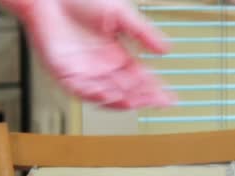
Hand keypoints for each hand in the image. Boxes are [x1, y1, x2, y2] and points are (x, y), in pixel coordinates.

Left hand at [9, 0, 175, 109]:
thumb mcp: (120, 14)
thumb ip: (143, 33)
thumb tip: (165, 49)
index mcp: (117, 56)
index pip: (140, 79)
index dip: (155, 89)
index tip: (170, 97)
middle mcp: (102, 68)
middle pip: (126, 90)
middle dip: (141, 97)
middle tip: (155, 101)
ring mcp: (84, 72)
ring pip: (105, 94)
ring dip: (119, 100)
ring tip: (133, 102)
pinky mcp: (64, 71)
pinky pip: (79, 89)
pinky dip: (92, 94)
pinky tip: (106, 94)